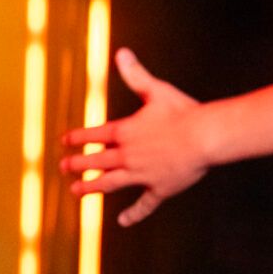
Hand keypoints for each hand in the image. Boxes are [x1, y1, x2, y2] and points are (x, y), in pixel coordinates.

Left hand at [61, 48, 204, 226]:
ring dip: (91, 188)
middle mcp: (127, 155)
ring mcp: (142, 174)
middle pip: (95, 162)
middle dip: (77, 165)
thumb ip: (135, 75)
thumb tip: (121, 52)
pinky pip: (143, 204)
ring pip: (109, 184)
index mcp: (124, 131)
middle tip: (64, 168)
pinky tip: (122, 221)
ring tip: (76, 192)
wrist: (207, 136)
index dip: (77, 138)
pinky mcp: (160, 189)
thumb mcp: (155, 91)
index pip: (92, 136)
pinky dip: (133, 214)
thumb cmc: (183, 112)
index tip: (65, 142)